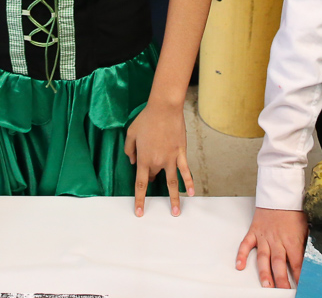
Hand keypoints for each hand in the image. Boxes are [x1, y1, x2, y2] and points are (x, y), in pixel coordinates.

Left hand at [124, 99, 194, 216]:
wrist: (164, 109)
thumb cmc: (146, 119)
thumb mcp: (131, 133)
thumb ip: (129, 150)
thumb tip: (131, 161)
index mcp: (143, 159)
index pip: (140, 184)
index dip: (140, 199)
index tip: (139, 212)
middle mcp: (157, 162)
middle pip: (154, 177)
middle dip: (152, 179)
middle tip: (151, 177)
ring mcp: (171, 159)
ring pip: (172, 183)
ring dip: (174, 198)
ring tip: (176, 212)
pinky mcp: (181, 153)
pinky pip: (186, 171)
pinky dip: (189, 182)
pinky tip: (192, 192)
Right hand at [235, 207, 307, 288]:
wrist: (279, 194)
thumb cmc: (293, 211)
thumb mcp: (306, 228)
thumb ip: (306, 245)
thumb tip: (312, 259)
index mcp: (292, 240)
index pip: (297, 263)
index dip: (299, 276)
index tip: (301, 286)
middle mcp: (277, 241)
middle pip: (279, 263)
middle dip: (282, 280)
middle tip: (284, 291)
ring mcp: (264, 237)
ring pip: (264, 258)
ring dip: (264, 273)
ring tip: (266, 285)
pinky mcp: (254, 232)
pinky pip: (246, 245)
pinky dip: (242, 255)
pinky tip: (240, 265)